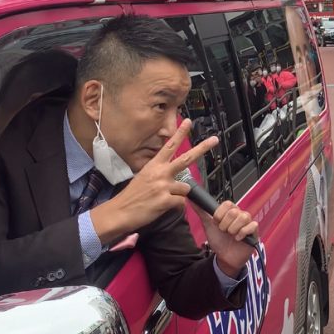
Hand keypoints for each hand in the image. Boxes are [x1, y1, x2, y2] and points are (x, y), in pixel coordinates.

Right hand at [92, 120, 217, 242]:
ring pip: (186, 188)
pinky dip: (175, 206)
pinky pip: (181, 202)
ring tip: (163, 199)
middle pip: (186, 159)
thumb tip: (174, 176)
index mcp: (154, 166)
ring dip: (179, 195)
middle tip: (215, 139)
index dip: (180, 134)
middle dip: (202, 148)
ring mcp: (163, 186)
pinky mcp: (165, 200)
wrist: (119, 212)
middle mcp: (160, 173)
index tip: (189, 122)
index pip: (169, 146)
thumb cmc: (132, 196)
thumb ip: (160, 173)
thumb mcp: (143, 177)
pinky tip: (162, 207)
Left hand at [196, 201, 258, 276]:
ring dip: (233, 229)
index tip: (216, 222)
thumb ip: (201, 211)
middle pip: (234, 211)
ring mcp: (248, 222)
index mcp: (229, 211)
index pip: (227, 203)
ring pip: (243, 217)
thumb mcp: (208, 225)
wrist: (224, 257)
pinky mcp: (254, 231)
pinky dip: (242, 234)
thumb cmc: (218, 240)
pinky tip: (238, 239)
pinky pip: (251, 226)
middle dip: (225, 224)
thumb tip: (191, 199)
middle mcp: (239, 215)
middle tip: (223, 231)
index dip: (220, 214)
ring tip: (231, 235)